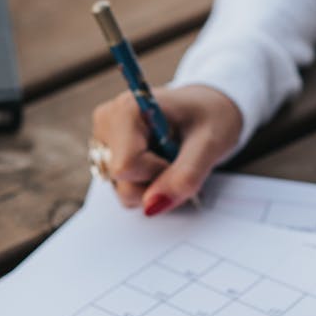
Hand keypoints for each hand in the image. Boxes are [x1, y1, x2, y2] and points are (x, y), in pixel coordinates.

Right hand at [91, 84, 242, 213]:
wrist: (208, 109)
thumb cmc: (211, 116)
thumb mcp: (210, 143)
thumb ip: (185, 175)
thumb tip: (151, 206)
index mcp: (126, 110)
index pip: (126, 167)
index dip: (158, 173)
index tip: (178, 157)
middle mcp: (107, 123)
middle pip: (122, 182)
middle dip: (156, 183)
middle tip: (178, 159)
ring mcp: (104, 141)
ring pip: (122, 190)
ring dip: (153, 186)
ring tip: (171, 160)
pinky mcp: (107, 155)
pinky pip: (124, 189)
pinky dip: (147, 185)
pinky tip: (159, 163)